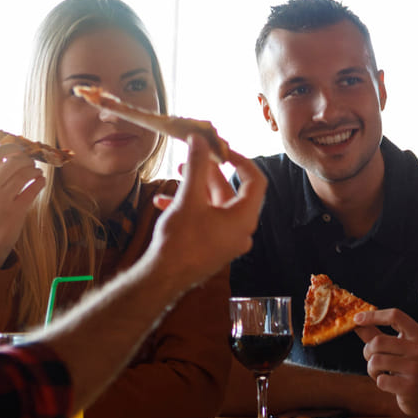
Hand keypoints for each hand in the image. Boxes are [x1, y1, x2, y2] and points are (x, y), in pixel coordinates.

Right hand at [0, 144, 45, 268]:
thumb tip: (12, 156)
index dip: (12, 147)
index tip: (21, 149)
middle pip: (14, 161)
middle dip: (27, 159)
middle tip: (32, 163)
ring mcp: (1, 200)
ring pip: (25, 173)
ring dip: (35, 171)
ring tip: (36, 173)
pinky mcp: (15, 211)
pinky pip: (34, 189)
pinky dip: (40, 182)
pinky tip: (40, 182)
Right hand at [147, 134, 265, 288]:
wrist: (162, 279)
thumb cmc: (180, 240)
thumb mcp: (188, 198)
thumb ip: (196, 166)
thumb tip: (199, 138)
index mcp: (244, 218)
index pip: (255, 180)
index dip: (240, 160)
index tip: (220, 149)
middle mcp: (241, 230)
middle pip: (231, 192)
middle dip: (208, 173)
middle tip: (191, 156)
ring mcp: (228, 241)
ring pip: (216, 205)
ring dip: (196, 188)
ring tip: (175, 174)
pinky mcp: (213, 247)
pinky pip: (207, 220)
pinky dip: (191, 208)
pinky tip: (165, 201)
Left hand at [355, 309, 417, 417]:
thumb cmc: (411, 366)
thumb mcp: (400, 347)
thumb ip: (378, 334)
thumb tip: (356, 322)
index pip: (395, 316)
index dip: (373, 315)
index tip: (356, 319)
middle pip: (378, 341)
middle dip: (368, 351)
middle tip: (372, 358)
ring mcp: (416, 369)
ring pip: (376, 361)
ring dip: (372, 368)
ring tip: (382, 372)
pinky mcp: (410, 387)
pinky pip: (381, 380)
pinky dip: (379, 381)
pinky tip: (390, 383)